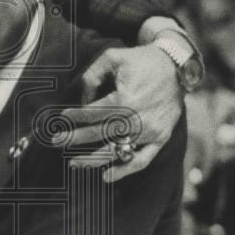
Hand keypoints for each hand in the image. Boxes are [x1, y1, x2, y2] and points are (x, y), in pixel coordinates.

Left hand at [60, 45, 182, 183]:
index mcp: (126, 99)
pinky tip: (105, 176)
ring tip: (74, 163)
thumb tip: (81, 100)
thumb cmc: (141, 61)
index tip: (61, 118)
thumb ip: (92, 76)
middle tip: (56, 141)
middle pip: (100, 133)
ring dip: (93, 159)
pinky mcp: (161, 138)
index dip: (75, 116)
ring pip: (117, 151)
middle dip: (75, 138)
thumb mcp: (113, 58)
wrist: (177, 67)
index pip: (93, 112)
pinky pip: (142, 160)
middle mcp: (138, 118)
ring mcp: (151, 131)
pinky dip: (124, 170)